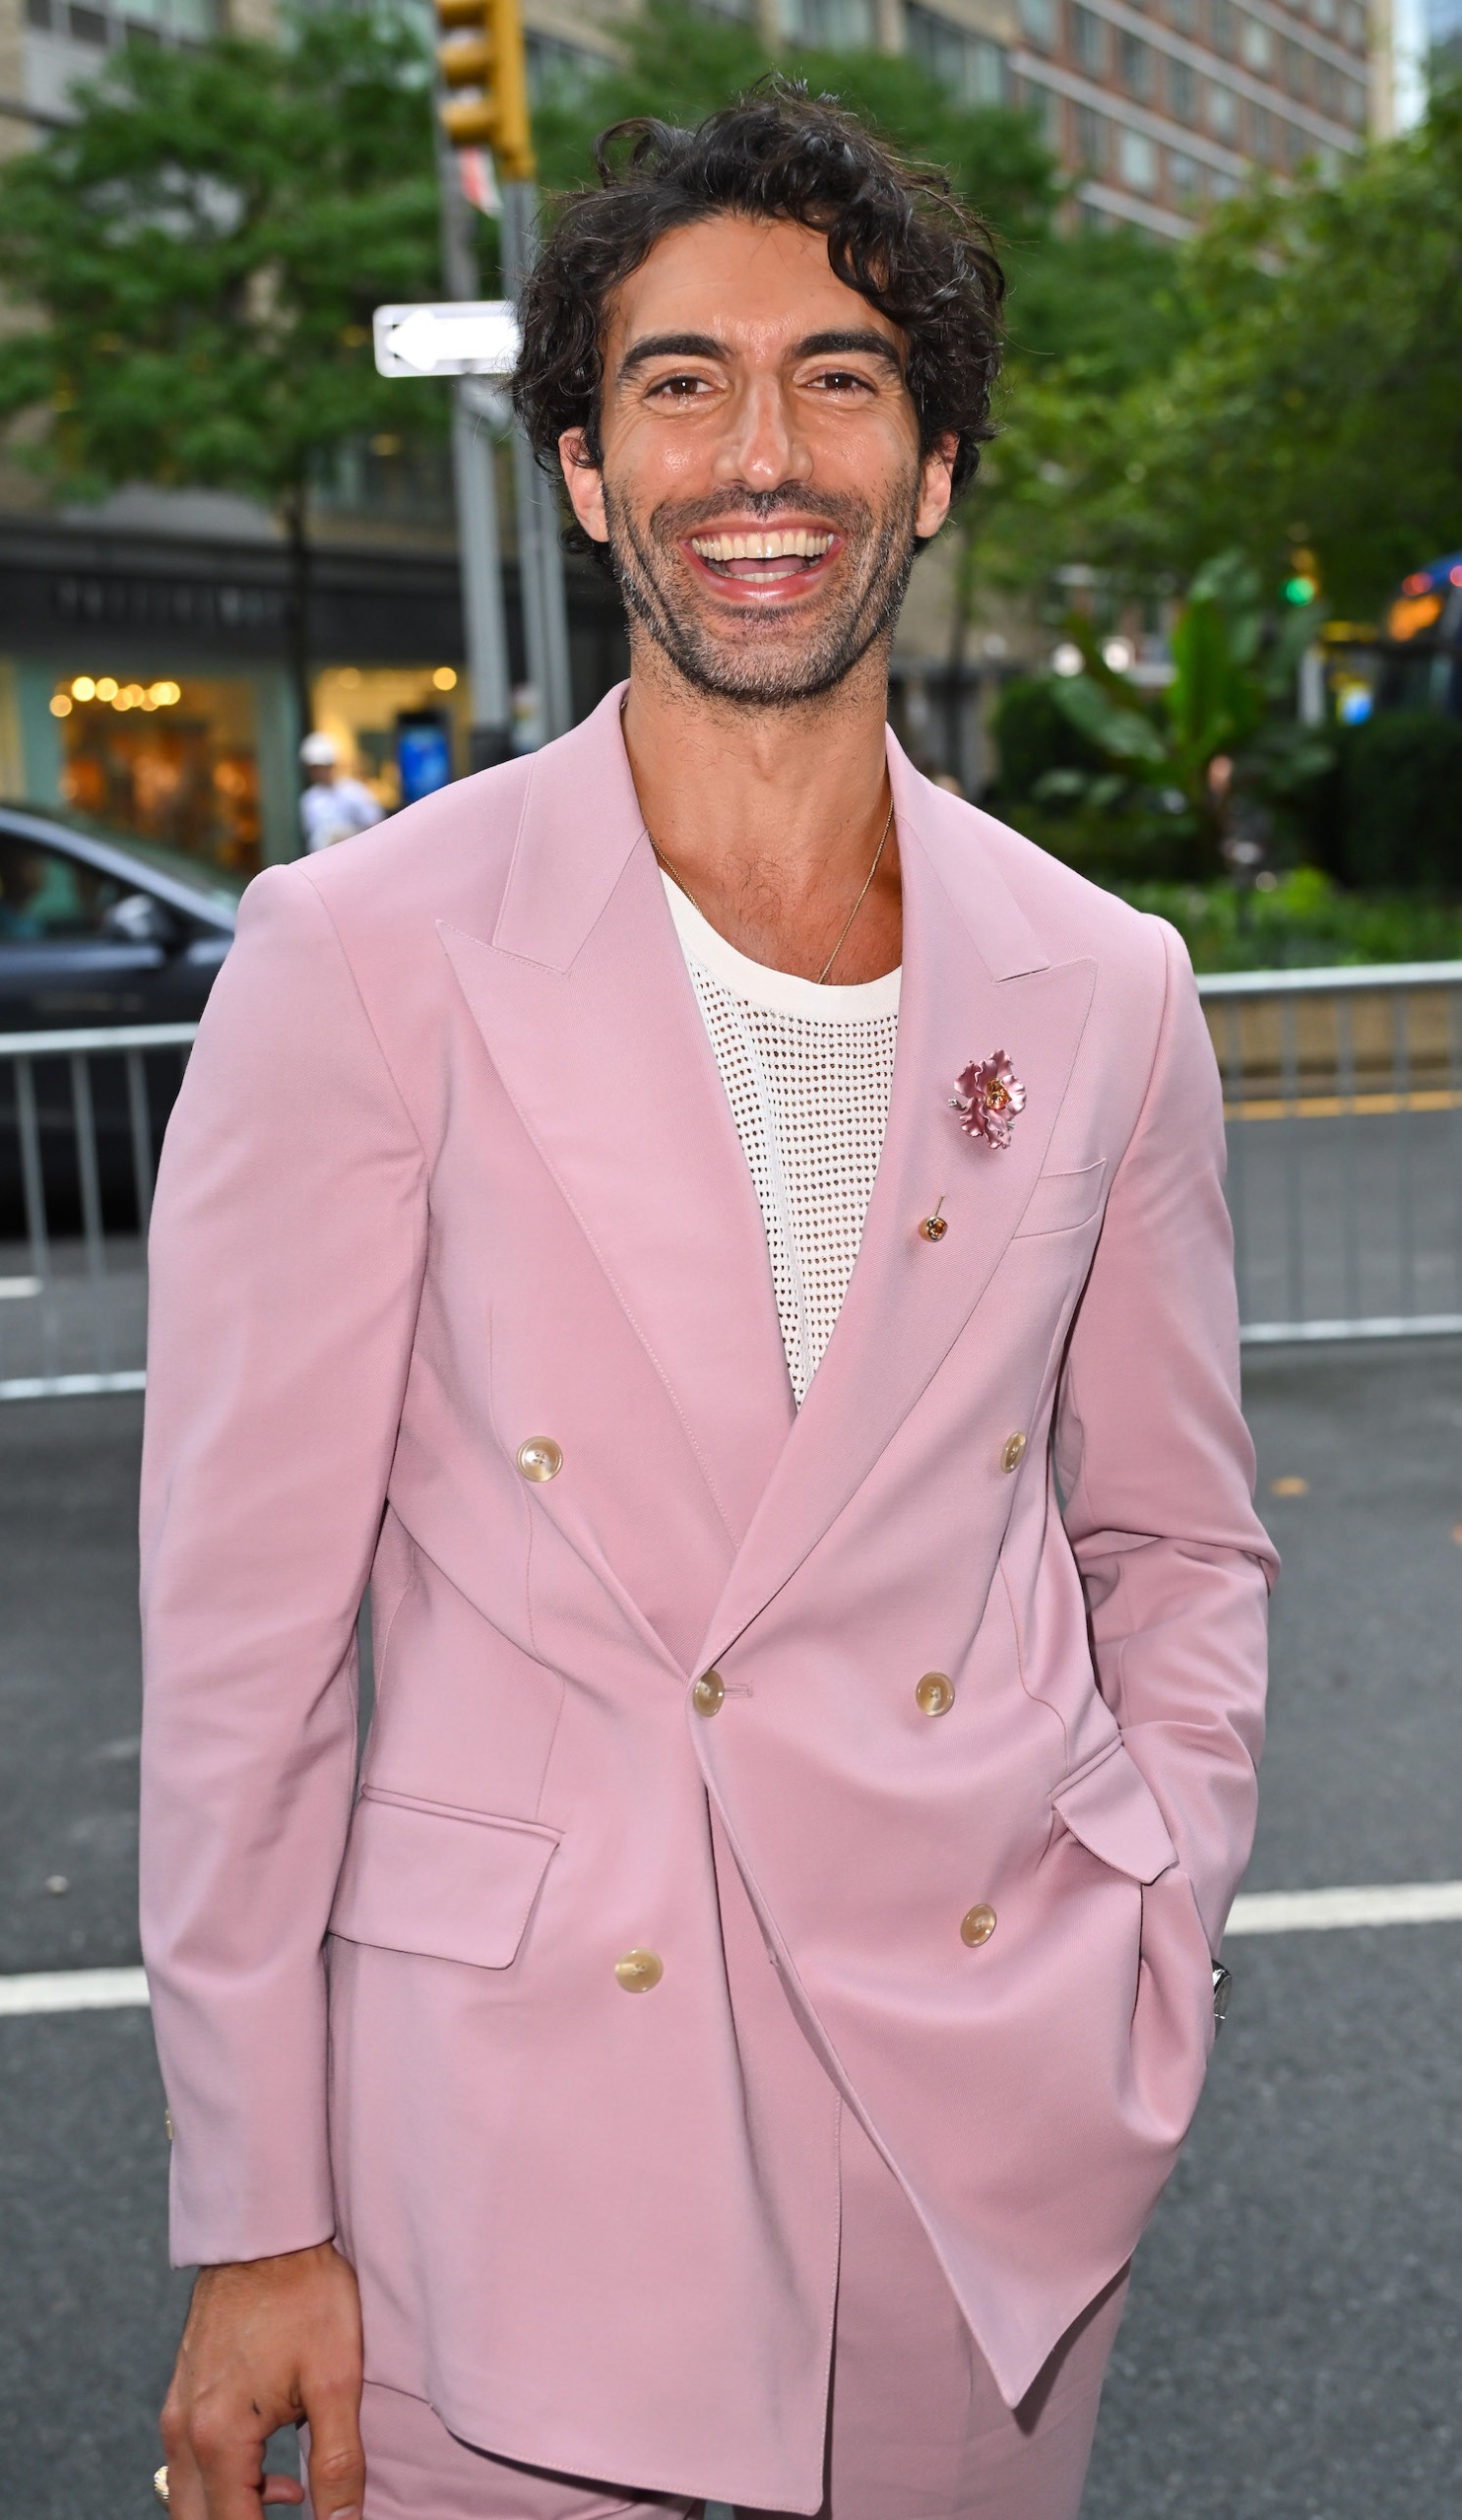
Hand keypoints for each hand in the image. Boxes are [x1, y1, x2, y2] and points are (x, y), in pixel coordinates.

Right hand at [159, 2239, 364, 2519]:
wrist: (268, 2229)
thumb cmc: (306, 2295)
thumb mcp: (337, 2383)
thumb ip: (339, 2466)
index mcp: (219, 2438)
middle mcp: (183, 2432)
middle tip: (297, 2505)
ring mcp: (176, 2411)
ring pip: (190, 2499)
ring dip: (235, 2511)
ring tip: (295, 2493)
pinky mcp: (183, 2392)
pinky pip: (190, 2465)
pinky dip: (225, 2484)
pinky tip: (274, 2470)